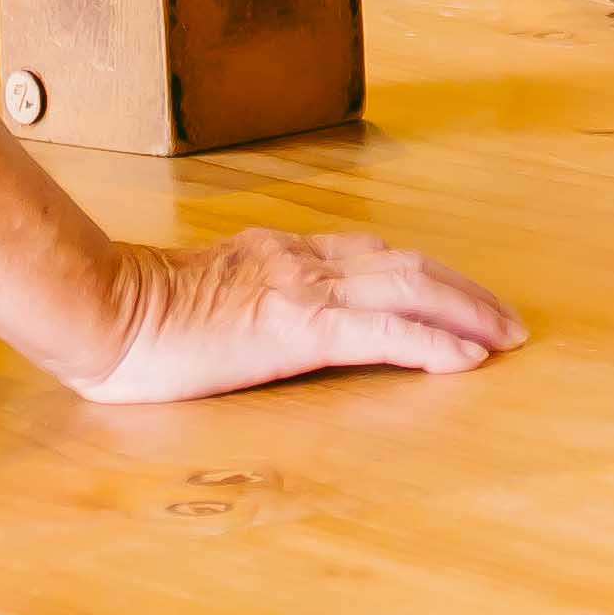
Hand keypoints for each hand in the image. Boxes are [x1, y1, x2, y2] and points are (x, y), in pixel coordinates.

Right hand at [72, 226, 523, 403]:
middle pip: (408, 264)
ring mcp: (304, 288)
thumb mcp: (205, 297)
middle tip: (509, 321)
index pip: (374, 256)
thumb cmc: (136, 318)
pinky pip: (385, 332)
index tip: (460, 297)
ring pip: (411, 288)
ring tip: (506, 336)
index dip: (425, 275)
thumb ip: (241, 298)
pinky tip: (467, 360)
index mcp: (281, 255)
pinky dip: (434, 343)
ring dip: (467, 311)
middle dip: (465, 291)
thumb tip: (254, 318)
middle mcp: (303, 261)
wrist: (104, 309)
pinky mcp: (299, 327)